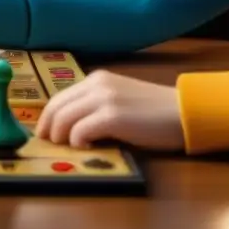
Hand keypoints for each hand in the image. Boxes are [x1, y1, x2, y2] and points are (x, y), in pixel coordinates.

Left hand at [35, 70, 184, 150]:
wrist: (183, 112)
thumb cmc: (154, 112)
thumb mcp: (119, 100)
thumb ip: (96, 105)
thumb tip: (71, 126)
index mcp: (96, 79)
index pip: (60, 97)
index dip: (48, 117)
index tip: (44, 133)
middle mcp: (96, 84)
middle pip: (57, 107)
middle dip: (48, 127)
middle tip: (47, 144)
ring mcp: (104, 99)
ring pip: (64, 118)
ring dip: (60, 137)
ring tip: (67, 148)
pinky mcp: (112, 116)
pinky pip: (80, 130)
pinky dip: (77, 141)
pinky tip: (86, 148)